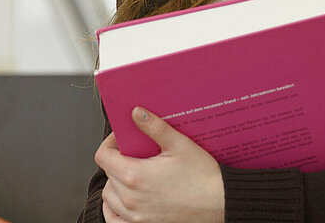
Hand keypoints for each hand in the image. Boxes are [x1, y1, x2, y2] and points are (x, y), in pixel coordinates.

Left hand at [95, 107, 223, 222]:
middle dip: (117, 160)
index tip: (122, 139)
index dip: (109, 144)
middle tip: (133, 154)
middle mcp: (131, 199)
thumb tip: (136, 113)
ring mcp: (136, 216)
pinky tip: (123, 200)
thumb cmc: (203, 177)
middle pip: (107, 174)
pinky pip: (115, 219)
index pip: (103, 156)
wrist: (221, 203)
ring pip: (109, 197)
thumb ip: (154, 127)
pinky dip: (114, 209)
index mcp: (135, 176)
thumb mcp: (179, 144)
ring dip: (115, 183)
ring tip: (131, 174)